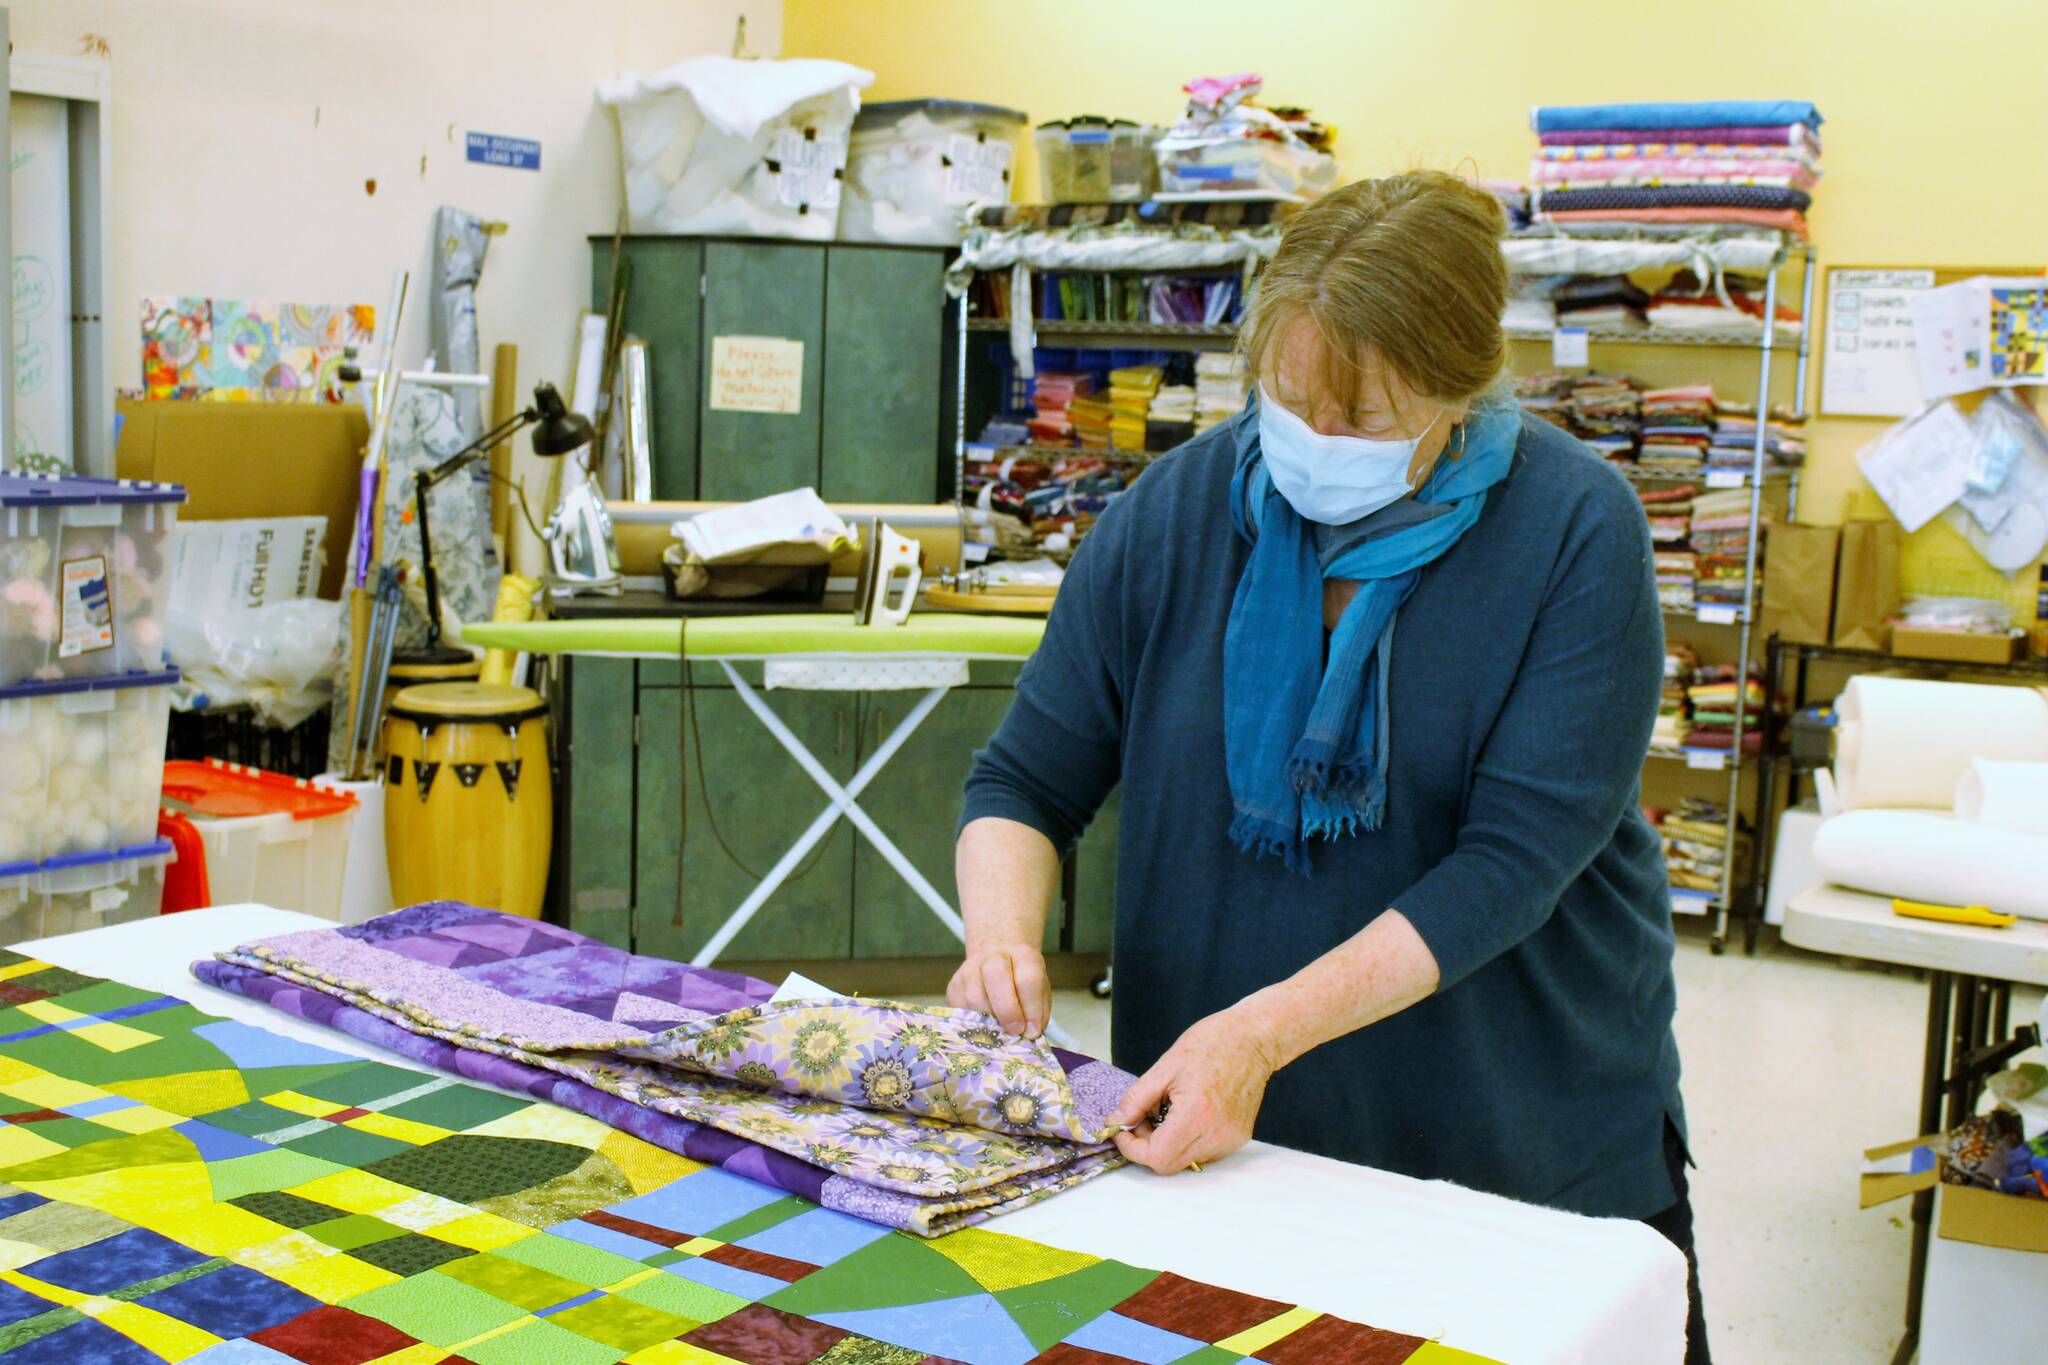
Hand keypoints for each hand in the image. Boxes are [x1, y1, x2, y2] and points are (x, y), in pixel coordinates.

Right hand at [946, 942, 1050, 1037]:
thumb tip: (1029, 1033)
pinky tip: (985, 1027)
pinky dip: (973, 1024)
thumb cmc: (1021, 980)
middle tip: (1015, 1031)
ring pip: (974, 996)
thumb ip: (1039, 1011)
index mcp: (1022, 956)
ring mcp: (969, 970)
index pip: (1027, 979)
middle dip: (1007, 1010)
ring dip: (988, 1021)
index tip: (1032, 1030)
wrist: (997, 956)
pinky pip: (959, 1010)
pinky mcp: (953, 986)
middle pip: (996, 977)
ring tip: (999, 1032)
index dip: (1031, 1008)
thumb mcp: (1040, 990)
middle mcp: (994, 958)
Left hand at [1109, 1008, 1279, 1173]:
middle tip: (1143, 1117)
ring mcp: (1230, 1139)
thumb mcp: (1164, 1068)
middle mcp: (1217, 1134)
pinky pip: (1203, 1151)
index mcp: (1196, 1114)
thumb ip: (1135, 1101)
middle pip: (1169, 1165)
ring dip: (1167, 1143)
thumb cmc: (1211, 1044)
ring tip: (1169, 1109)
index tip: (1122, 1129)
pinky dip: (1187, 1139)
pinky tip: (1189, 1113)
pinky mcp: (1239, 1138)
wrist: (1253, 1039)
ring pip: (1185, 1160)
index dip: (1132, 1148)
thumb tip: (1115, 1123)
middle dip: (1147, 1146)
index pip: (1156, 1157)